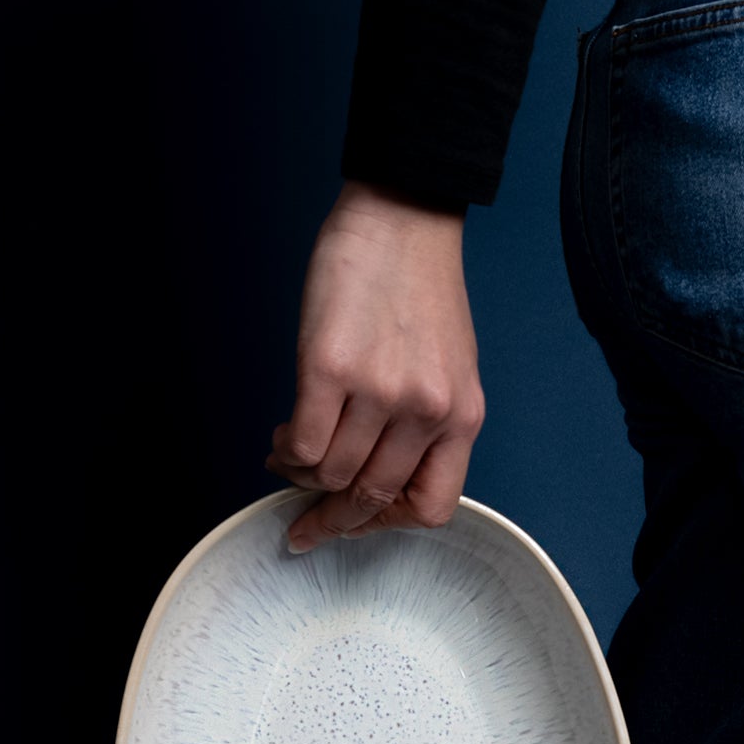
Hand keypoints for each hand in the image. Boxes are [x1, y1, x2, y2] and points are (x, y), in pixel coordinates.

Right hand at [267, 180, 485, 554]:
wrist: (404, 219)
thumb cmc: (420, 290)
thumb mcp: (449, 370)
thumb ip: (425, 425)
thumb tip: (372, 477)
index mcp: (462, 417)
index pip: (432, 508)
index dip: (387, 524)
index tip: (357, 521)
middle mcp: (427, 411)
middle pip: (372, 498)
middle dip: (331, 518)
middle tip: (304, 523)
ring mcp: (380, 391)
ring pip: (330, 474)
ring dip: (301, 475)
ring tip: (289, 455)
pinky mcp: (331, 368)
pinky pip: (303, 443)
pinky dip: (285, 452)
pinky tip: (282, 437)